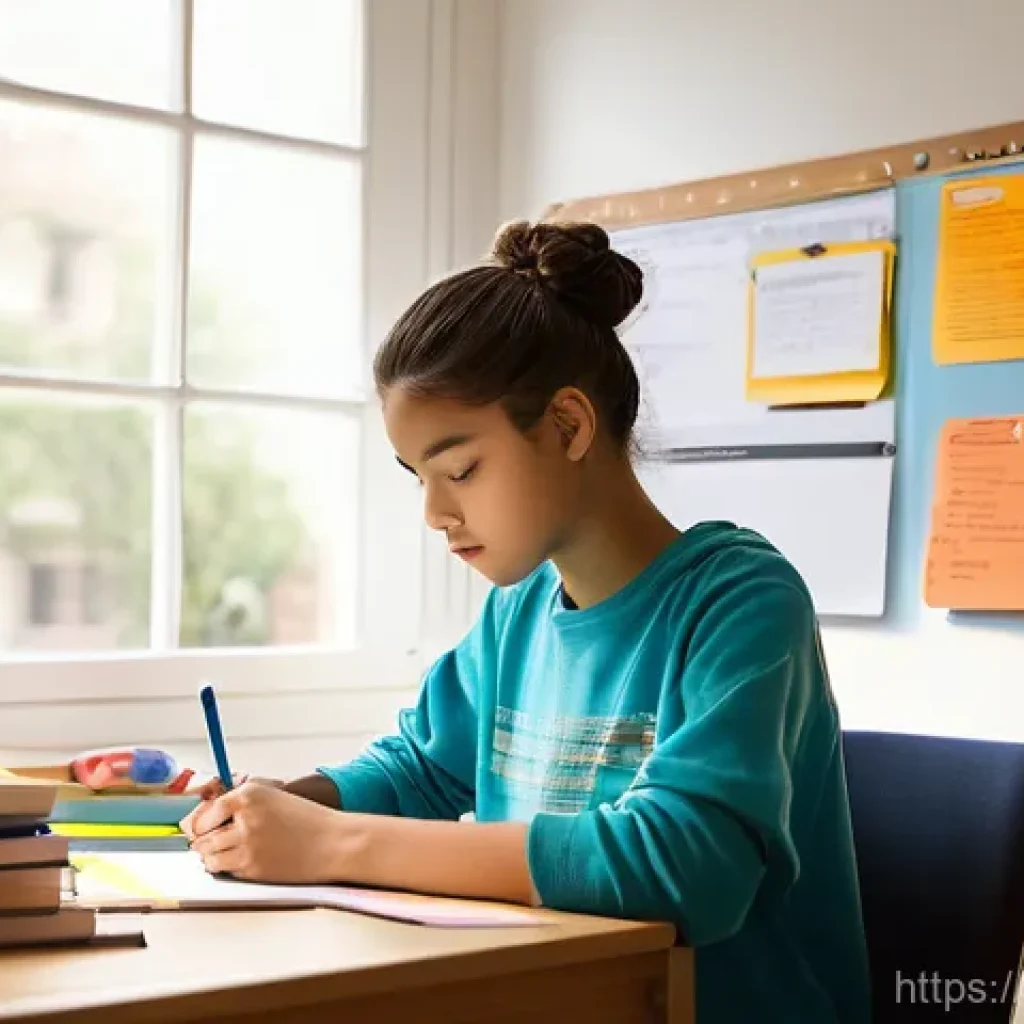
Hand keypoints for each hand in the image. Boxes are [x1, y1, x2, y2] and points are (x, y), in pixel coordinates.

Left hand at [187, 781, 353, 883]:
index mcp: (249, 794)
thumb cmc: (307, 820)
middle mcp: (244, 817)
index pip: (205, 812)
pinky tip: (243, 859)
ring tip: (229, 852)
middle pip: (202, 836)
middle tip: (215, 841)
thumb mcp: (272, 798)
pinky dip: (228, 867)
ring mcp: (247, 844)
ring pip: (209, 856)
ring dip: (213, 856)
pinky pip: (224, 869)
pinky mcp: (251, 867)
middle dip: (205, 841)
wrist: (333, 842)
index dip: (202, 822)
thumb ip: (240, 804)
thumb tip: (203, 819)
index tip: (203, 827)